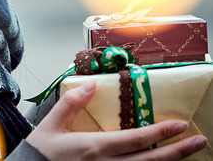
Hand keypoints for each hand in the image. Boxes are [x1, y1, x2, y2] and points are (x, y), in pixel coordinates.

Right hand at [26, 80, 207, 159]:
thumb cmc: (40, 152)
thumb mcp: (52, 124)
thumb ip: (72, 103)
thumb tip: (90, 84)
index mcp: (93, 148)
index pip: (134, 140)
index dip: (159, 132)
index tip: (179, 125)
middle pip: (149, 160)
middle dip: (176, 151)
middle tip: (198, 141)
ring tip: (188, 153)